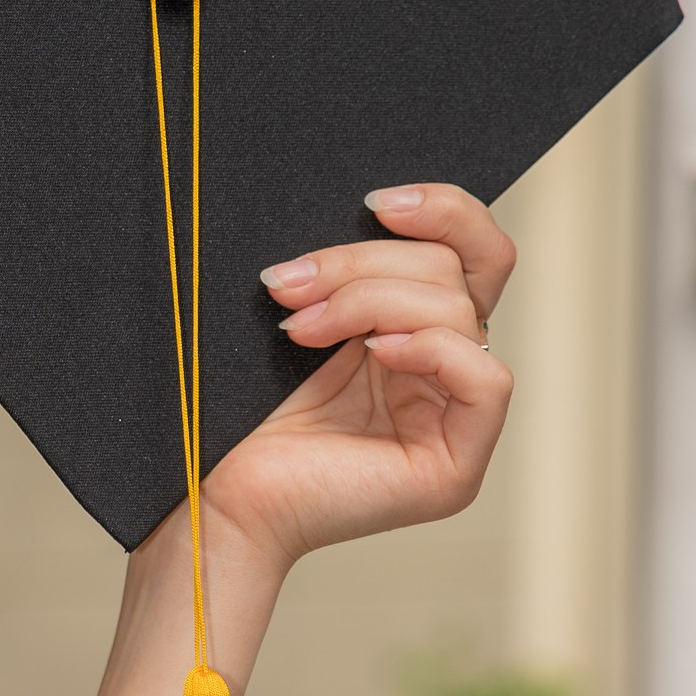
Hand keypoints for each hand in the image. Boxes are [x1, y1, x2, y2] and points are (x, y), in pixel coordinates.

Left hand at [202, 183, 515, 577]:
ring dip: (370, 302)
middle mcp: (441, 375)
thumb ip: (352, 272)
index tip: (372, 203)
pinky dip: (432, 351)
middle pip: (455, 274)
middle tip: (289, 283)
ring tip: (298, 329)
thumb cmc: (236, 411)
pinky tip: (375, 354)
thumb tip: (379, 211)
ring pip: (459, 313)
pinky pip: (487, 379)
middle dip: (366, 265)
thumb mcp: (303, 316)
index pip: (473, 254)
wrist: (208, 491)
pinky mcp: (454, 468)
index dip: (443, 212)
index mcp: (412, 335)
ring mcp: (453, 423)